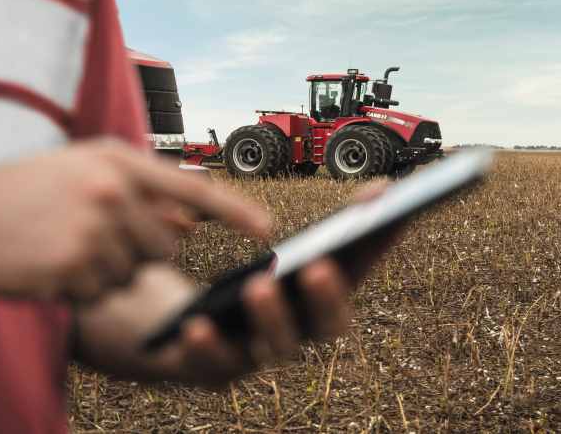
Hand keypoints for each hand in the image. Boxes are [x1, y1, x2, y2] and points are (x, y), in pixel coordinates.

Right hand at [0, 139, 269, 302]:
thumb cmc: (21, 192)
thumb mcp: (83, 175)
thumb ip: (141, 195)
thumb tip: (192, 222)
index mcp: (116, 160)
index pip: (191, 186)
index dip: (234, 210)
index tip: (267, 230)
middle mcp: (110, 189)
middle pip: (165, 244)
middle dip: (137, 251)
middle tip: (89, 237)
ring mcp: (92, 228)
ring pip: (134, 272)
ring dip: (105, 271)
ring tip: (62, 247)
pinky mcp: (72, 266)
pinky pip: (103, 293)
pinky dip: (82, 289)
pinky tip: (50, 266)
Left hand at [76, 181, 399, 386]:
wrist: (173, 328)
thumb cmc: (235, 284)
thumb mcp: (272, 249)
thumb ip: (312, 226)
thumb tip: (378, 190)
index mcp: (312, 303)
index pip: (355, 276)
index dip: (374, 248)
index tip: (387, 215)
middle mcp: (294, 333)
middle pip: (327, 326)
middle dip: (328, 297)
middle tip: (318, 265)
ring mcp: (256, 356)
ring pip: (276, 349)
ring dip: (272, 317)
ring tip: (258, 284)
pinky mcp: (213, 370)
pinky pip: (214, 367)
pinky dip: (208, 348)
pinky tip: (196, 324)